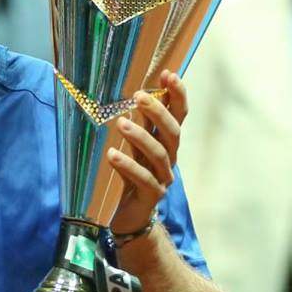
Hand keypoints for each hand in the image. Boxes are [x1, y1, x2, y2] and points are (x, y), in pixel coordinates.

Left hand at [106, 71, 186, 239]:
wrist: (129, 216)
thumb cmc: (128, 176)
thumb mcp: (131, 147)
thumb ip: (132, 125)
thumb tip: (121, 94)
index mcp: (165, 143)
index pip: (179, 115)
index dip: (177, 95)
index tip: (168, 74)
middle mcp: (168, 158)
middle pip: (173, 132)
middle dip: (159, 112)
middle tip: (139, 96)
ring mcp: (163, 178)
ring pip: (159, 154)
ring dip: (140, 136)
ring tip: (121, 123)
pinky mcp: (152, 196)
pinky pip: (144, 179)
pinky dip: (128, 166)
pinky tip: (112, 155)